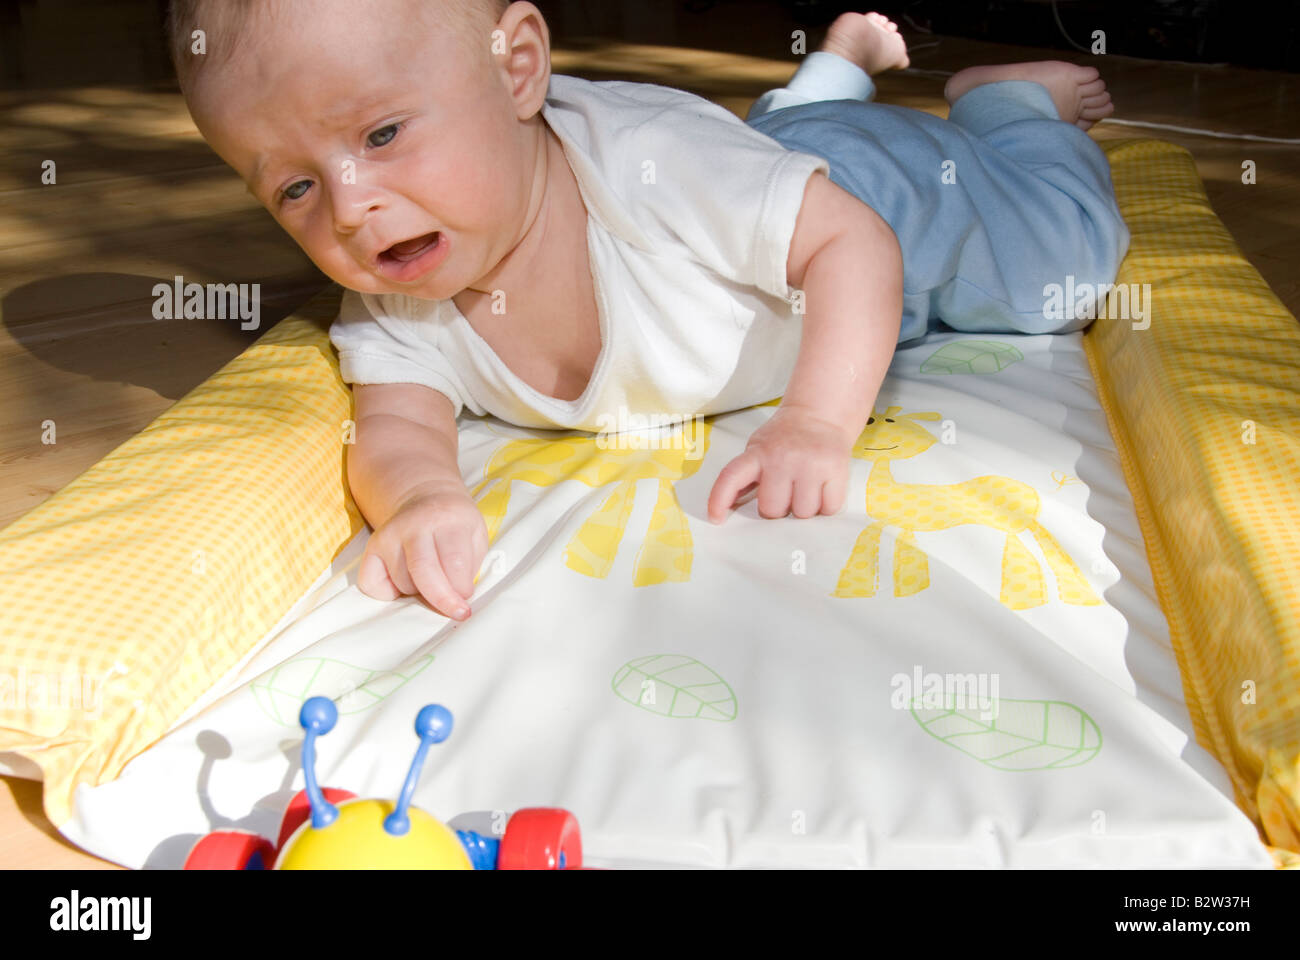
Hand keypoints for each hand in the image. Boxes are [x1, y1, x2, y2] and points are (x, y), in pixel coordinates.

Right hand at [356, 482, 488, 619]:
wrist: (427, 500)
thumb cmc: (456, 527)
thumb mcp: (476, 537)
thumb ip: (469, 565)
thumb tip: (457, 597)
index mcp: (447, 519)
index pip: (453, 560)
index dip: (461, 588)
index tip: (466, 604)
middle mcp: (414, 524)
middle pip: (423, 570)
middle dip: (441, 599)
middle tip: (456, 613)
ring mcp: (389, 535)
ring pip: (402, 581)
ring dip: (419, 593)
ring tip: (430, 580)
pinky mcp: (372, 547)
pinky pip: (371, 584)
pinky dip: (387, 594)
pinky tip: (403, 583)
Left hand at [707, 404, 854, 523]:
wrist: (820, 413)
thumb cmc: (786, 438)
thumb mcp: (758, 448)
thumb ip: (746, 476)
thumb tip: (729, 509)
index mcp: (758, 453)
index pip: (731, 478)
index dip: (719, 501)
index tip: (716, 518)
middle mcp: (782, 458)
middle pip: (772, 510)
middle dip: (779, 508)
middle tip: (786, 491)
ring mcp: (810, 464)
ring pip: (802, 513)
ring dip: (804, 508)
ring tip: (806, 488)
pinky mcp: (835, 469)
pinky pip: (828, 508)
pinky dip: (826, 506)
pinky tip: (822, 489)